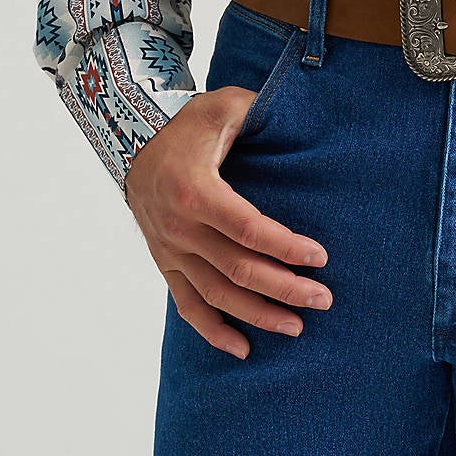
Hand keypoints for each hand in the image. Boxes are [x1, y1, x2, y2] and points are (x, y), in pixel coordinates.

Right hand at [122, 87, 331, 358]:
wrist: (132, 140)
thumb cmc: (187, 123)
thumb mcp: (222, 106)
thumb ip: (257, 111)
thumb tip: (297, 117)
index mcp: (197, 191)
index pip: (249, 230)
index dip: (286, 247)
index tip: (320, 258)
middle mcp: (181, 228)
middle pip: (239, 270)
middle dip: (285, 289)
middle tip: (323, 299)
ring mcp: (172, 250)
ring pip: (218, 296)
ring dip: (258, 315)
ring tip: (297, 326)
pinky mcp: (166, 262)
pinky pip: (188, 306)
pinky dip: (213, 331)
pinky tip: (242, 349)